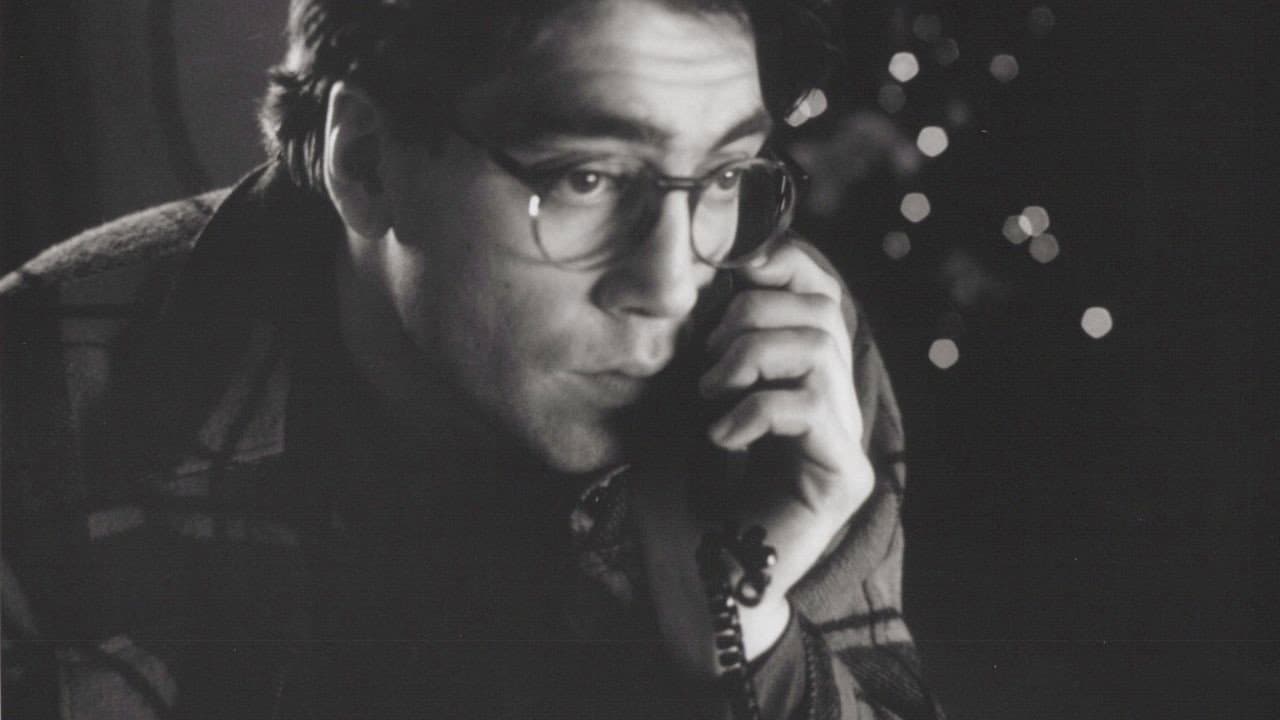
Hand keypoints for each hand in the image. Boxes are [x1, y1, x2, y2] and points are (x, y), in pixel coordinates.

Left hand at [699, 239, 874, 650]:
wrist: (712, 569)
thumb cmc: (702, 484)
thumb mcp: (704, 396)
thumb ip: (717, 342)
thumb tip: (704, 273)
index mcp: (810, 371)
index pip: (821, 290)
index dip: (784, 265)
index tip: (733, 269)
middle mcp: (841, 397)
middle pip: (820, 310)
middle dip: (750, 318)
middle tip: (708, 364)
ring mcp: (849, 437)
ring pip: (817, 348)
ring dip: (749, 359)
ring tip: (711, 395)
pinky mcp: (846, 474)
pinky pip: (808, 406)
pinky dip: (755, 410)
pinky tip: (723, 436)